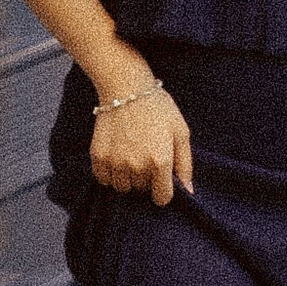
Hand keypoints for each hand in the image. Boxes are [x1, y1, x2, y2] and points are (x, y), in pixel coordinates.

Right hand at [91, 83, 192, 206]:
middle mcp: (137, 166)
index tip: (161, 179)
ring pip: (123, 187)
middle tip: (145, 155)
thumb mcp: (181, 132)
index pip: (162, 198)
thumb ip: (185, 164)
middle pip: (142, 190)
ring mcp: (116, 162)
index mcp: (160, 161)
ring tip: (130, 154)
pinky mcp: (98, 156)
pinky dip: (110, 173)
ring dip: (128, 177)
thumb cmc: (158, 108)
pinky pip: (103, 179)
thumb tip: (188, 191)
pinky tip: (116, 156)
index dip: (163, 191)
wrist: (126, 87)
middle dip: (146, 179)